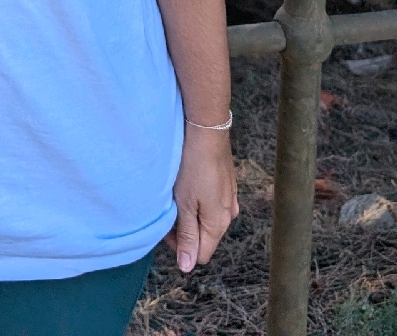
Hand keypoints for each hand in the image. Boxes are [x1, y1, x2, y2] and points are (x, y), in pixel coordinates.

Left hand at [164, 124, 238, 271]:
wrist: (207, 130)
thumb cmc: (193, 166)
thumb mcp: (186, 203)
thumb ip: (187, 235)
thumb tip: (187, 267)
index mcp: (218, 224)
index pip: (200, 254)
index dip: (180, 247)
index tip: (166, 227)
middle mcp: (228, 215)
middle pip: (204, 237)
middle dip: (184, 230)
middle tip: (168, 210)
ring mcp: (230, 199)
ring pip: (206, 220)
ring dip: (190, 214)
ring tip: (176, 196)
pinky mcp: (227, 185)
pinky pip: (211, 204)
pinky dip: (198, 201)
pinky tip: (188, 185)